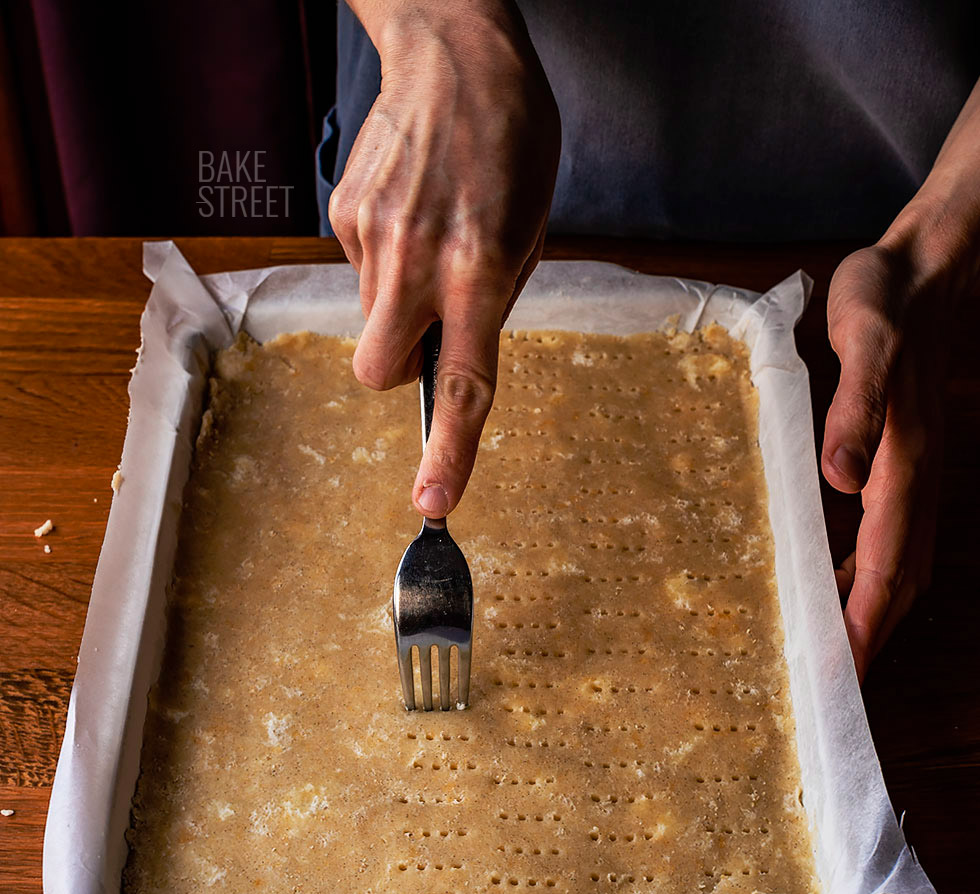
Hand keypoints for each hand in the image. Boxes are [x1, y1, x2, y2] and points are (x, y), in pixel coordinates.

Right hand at [330, 0, 560, 517]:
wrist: (454, 51)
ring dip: (397, 302)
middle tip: (429, 322)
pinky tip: (408, 209)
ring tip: (429, 234)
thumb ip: (491, 303)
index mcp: (481, 269)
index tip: (433, 501)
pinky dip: (383, 258)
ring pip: (370, 318)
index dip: (448, 451)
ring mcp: (371, 236)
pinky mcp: (341, 211)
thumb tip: (448, 352)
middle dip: (398, 367)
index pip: (463, 383)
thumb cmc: (512, 140)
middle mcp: (418, 260)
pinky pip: (359, 270)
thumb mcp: (532, 230)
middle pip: (379, 371)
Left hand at [821, 229, 956, 681]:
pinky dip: (866, 573)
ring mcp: (915, 474)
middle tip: (834, 690)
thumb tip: (840, 480)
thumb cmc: (884, 303)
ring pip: (898, 565)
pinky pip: (890, 537)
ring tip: (834, 653)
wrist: (925, 270)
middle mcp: (915, 483)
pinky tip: (833, 581)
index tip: (840, 677)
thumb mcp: (863, 343)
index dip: (862, 625)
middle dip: (869, 639)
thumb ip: (854, 409)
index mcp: (902, 467)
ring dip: (870, 612)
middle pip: (897, 582)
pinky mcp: (906, 462)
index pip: (882, 567)